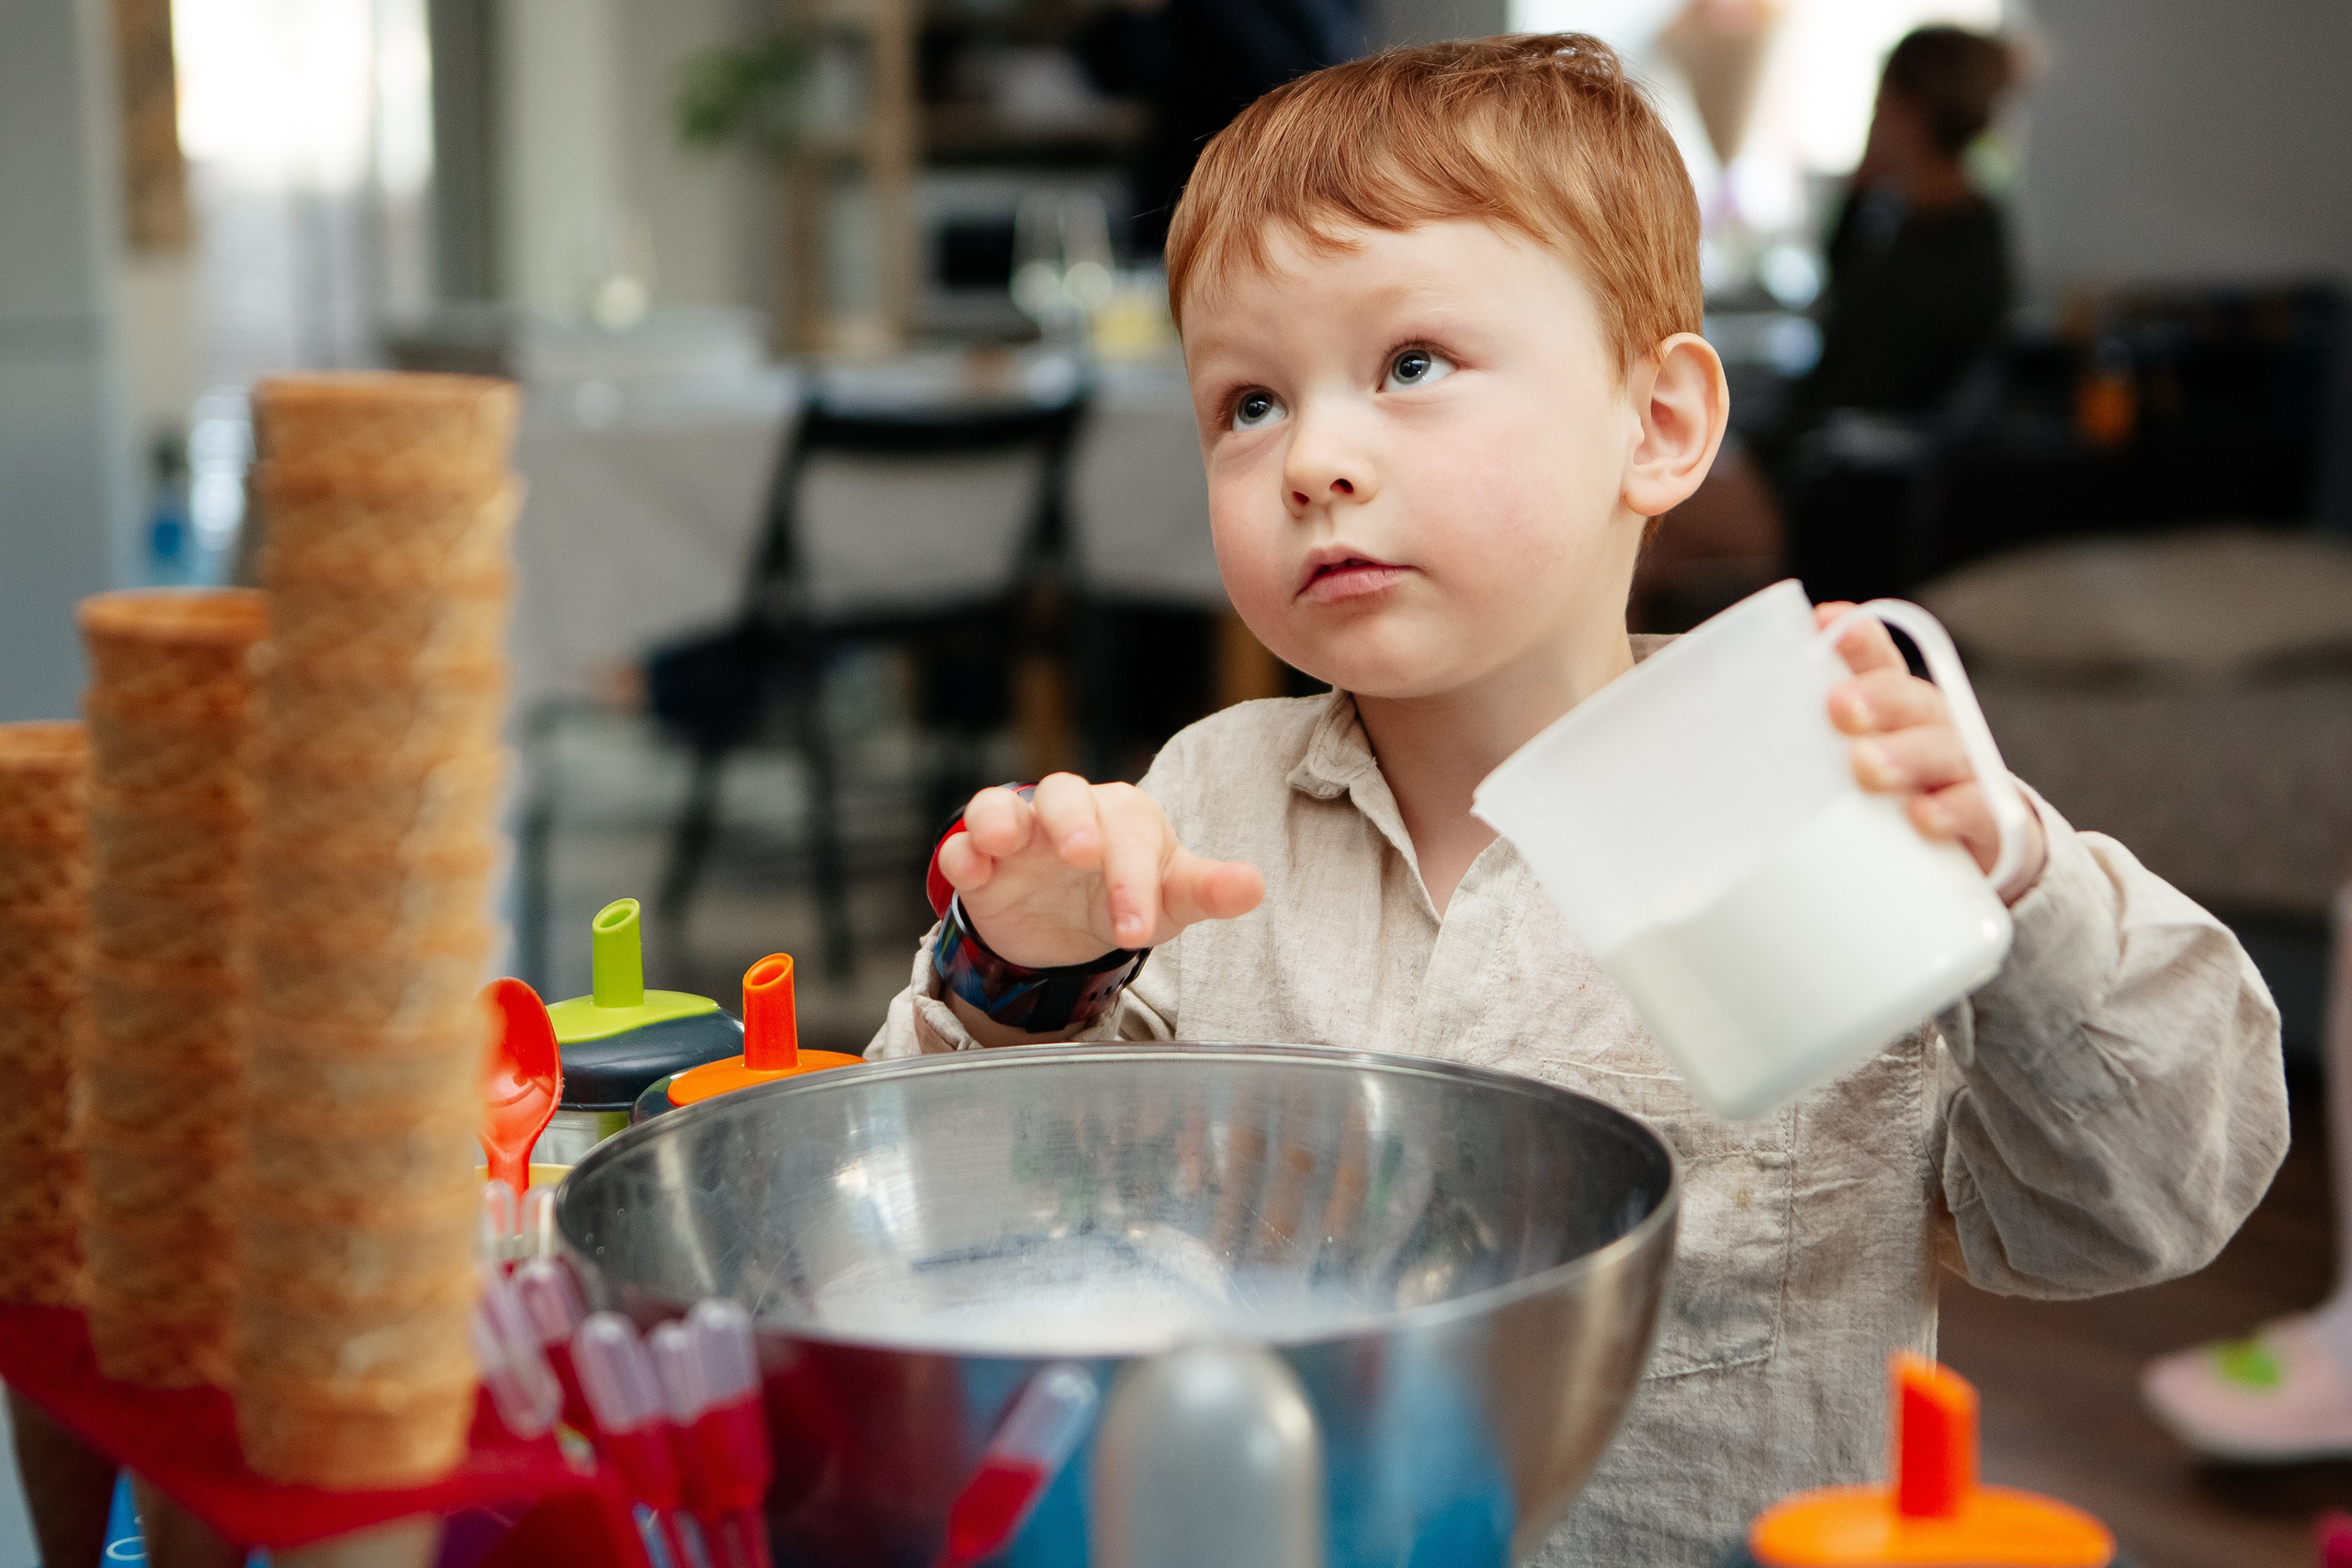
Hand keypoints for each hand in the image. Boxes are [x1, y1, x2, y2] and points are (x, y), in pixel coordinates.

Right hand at [938, 774, 1265, 967]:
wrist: (1071, 923)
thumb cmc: (1129, 893)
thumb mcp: (1172, 898)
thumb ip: (1208, 890)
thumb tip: (1254, 886)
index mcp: (1124, 816)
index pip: (1130, 836)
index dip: (1133, 882)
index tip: (1136, 931)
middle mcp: (1071, 813)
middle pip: (1064, 794)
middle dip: (1072, 822)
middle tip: (1083, 856)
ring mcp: (1021, 834)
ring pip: (1000, 806)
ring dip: (999, 820)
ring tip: (1003, 845)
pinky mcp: (981, 860)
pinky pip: (961, 844)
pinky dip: (961, 855)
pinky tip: (973, 875)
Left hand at [1817, 603, 2047, 902]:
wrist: (1976, 859)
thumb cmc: (1889, 804)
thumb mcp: (1841, 774)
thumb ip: (1796, 756)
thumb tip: (1690, 762)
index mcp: (1895, 711)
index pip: (1878, 663)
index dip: (1857, 640)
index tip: (1825, 622)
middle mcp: (1932, 731)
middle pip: (1911, 701)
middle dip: (1877, 697)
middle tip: (1839, 708)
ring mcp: (1965, 774)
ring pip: (1944, 751)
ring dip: (1906, 754)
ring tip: (1868, 766)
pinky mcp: (1989, 824)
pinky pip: (1981, 811)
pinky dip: (1955, 811)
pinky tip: (1924, 817)